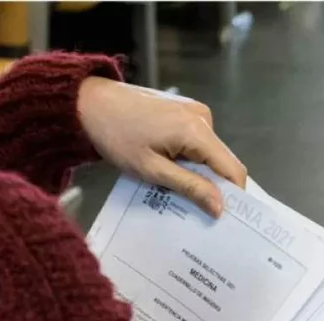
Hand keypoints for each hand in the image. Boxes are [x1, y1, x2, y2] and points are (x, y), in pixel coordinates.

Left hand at [77, 78, 246, 216]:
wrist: (90, 102)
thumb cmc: (116, 137)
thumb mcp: (152, 170)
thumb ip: (190, 187)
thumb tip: (220, 207)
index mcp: (197, 130)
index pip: (232, 168)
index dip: (233, 195)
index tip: (223, 216)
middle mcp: (203, 117)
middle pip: (222, 160)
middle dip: (213, 184)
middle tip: (195, 208)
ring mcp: (195, 110)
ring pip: (209, 151)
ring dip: (199, 171)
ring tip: (175, 186)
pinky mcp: (185, 108)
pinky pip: (198, 140)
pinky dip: (190, 156)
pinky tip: (170, 165)